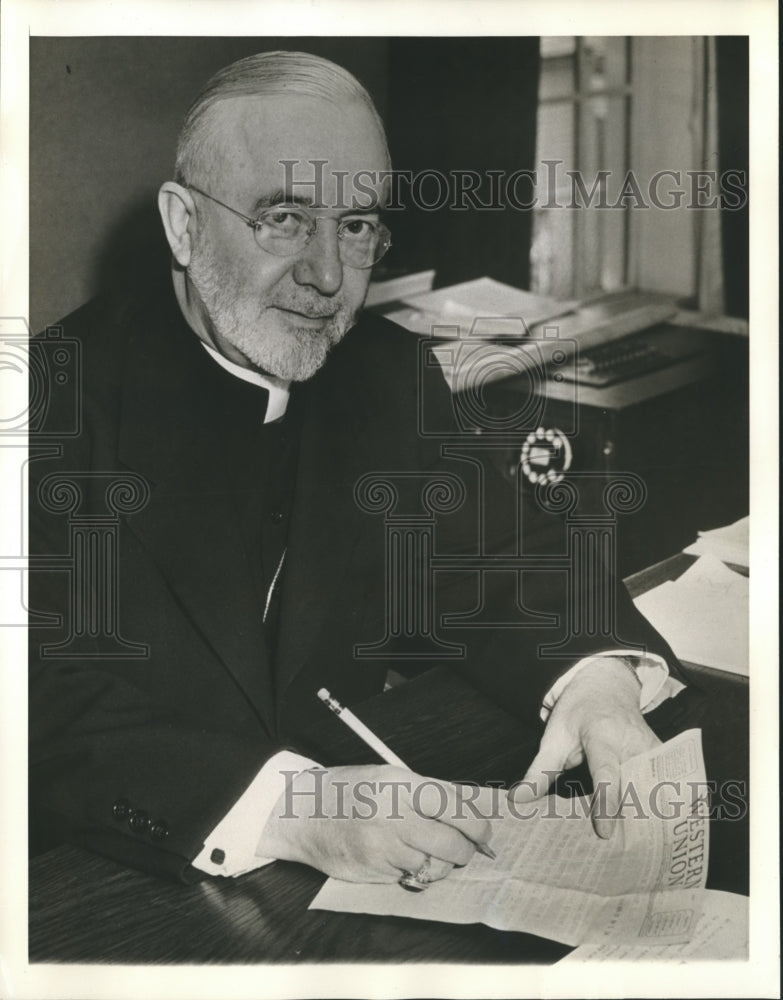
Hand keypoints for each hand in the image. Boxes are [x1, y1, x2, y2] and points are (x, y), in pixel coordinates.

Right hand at [257, 764, 492, 882]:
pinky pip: (411, 877)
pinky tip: (403, 857)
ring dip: (440, 864)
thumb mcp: (390, 776)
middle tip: (466, 849)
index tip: (485, 833)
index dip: (479, 825)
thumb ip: (427, 792)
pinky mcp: (376, 871)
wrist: (305, 813)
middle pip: (453, 844)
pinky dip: (415, 871)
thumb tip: (470, 812)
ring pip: (435, 866)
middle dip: (466, 851)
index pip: (457, 809)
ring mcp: (385, 847)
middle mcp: (396, 816)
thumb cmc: (352, 791)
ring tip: (431, 852)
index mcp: (403, 785)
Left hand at [508, 658, 660, 837]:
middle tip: (621, 857)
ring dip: (646, 821)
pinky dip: (654, 810)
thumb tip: (517, 800)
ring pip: (653, 792)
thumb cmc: (577, 714)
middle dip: (630, 822)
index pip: (607, 772)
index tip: (605, 832)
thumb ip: (538, 771)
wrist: (606, 687)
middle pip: (635, 789)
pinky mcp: (663, 757)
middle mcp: (633, 742)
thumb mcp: (554, 737)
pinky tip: (648, 836)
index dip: (606, 801)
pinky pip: (661, 788)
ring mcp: (653, 749)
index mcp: (603, 735)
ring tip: (636, 854)